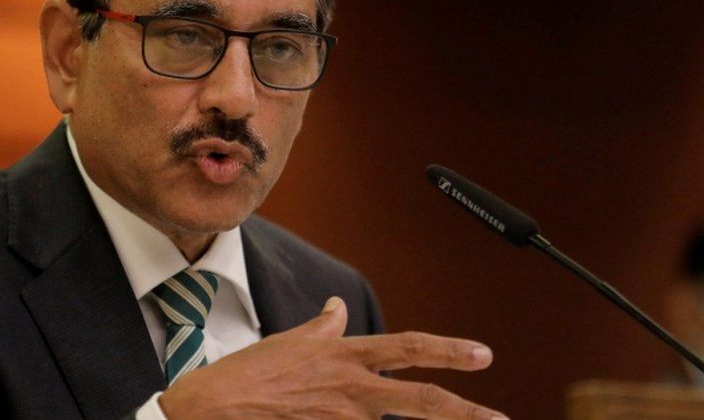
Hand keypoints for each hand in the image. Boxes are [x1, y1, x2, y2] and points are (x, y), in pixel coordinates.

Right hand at [158, 297, 506, 418]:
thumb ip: (323, 327)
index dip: (448, 350)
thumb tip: (338, 308)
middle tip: (501, 419)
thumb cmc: (250, 373)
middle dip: (465, 411)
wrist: (214, 408)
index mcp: (345, 356)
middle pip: (419, 400)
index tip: (483, 355)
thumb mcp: (290, 341)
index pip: (407, 347)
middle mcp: (350, 388)